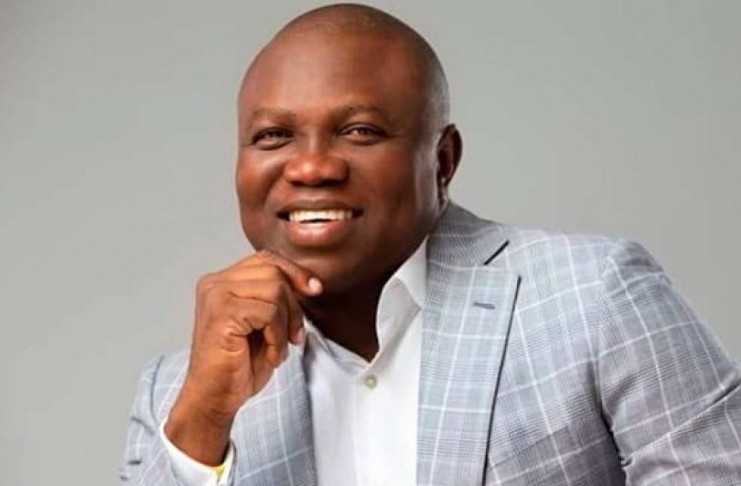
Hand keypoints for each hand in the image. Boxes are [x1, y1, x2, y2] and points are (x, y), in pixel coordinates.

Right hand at [164, 250, 321, 464]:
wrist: (214, 397)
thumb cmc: (238, 364)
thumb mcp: (264, 323)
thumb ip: (276, 297)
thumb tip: (309, 282)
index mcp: (222, 281)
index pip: (266, 259)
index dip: (294, 272)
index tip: (314, 289)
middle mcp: (215, 283)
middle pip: (274, 272)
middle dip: (293, 306)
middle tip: (293, 336)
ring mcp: (216, 296)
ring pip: (275, 290)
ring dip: (285, 324)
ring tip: (276, 348)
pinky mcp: (222, 314)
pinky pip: (269, 313)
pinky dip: (277, 337)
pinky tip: (269, 354)